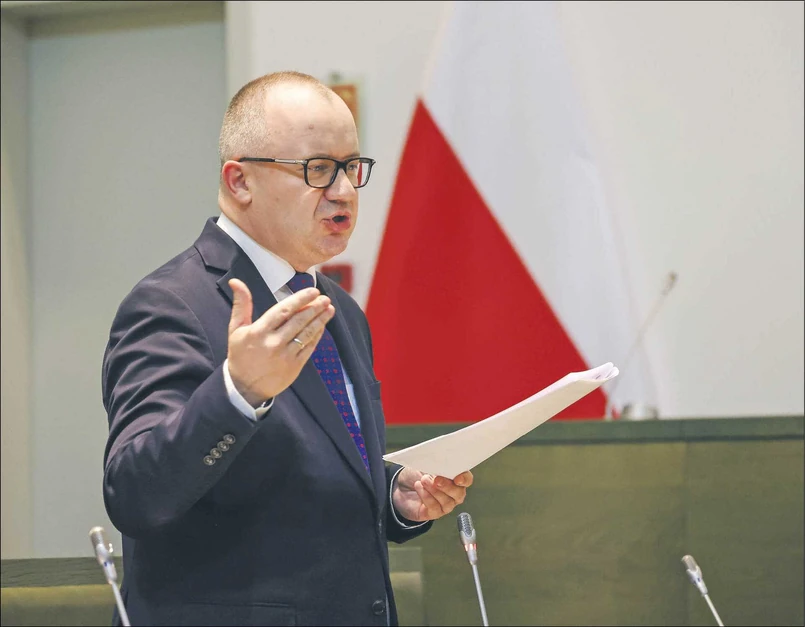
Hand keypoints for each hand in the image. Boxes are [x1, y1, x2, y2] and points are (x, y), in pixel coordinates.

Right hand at [227, 278, 334, 405]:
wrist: (245, 388)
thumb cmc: (240, 355)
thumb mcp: (236, 329)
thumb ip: (241, 304)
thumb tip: (235, 281)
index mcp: (259, 332)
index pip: (283, 310)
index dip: (300, 299)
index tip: (313, 291)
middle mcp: (273, 343)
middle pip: (299, 321)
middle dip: (315, 307)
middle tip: (325, 298)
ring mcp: (285, 356)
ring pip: (306, 333)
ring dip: (320, 320)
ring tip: (329, 309)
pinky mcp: (295, 367)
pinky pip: (309, 348)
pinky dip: (317, 335)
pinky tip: (322, 326)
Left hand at [391, 467, 473, 521]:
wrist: (401, 486)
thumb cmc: (416, 474)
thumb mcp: (425, 464)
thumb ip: (436, 464)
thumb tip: (440, 461)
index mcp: (455, 479)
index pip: (467, 480)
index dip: (464, 479)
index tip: (457, 478)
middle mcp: (453, 494)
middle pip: (459, 493)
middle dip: (447, 486)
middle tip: (436, 479)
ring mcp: (445, 505)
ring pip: (446, 501)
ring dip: (434, 490)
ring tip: (423, 480)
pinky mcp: (434, 513)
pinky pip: (434, 507)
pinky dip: (426, 496)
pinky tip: (419, 487)